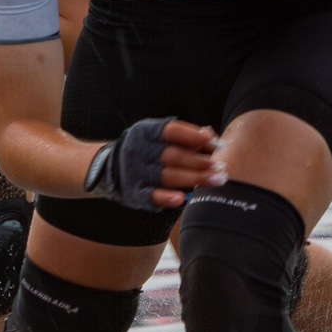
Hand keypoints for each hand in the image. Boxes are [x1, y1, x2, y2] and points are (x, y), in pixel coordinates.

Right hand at [82, 117, 220, 210]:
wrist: (110, 169)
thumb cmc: (148, 151)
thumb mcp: (160, 137)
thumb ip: (185, 137)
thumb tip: (210, 134)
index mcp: (146, 132)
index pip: (171, 131)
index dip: (193, 135)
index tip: (213, 141)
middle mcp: (139, 150)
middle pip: (173, 155)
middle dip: (200, 161)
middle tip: (221, 166)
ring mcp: (136, 172)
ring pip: (167, 176)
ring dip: (194, 178)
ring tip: (216, 179)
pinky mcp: (134, 192)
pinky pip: (151, 196)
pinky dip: (165, 198)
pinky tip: (181, 199)